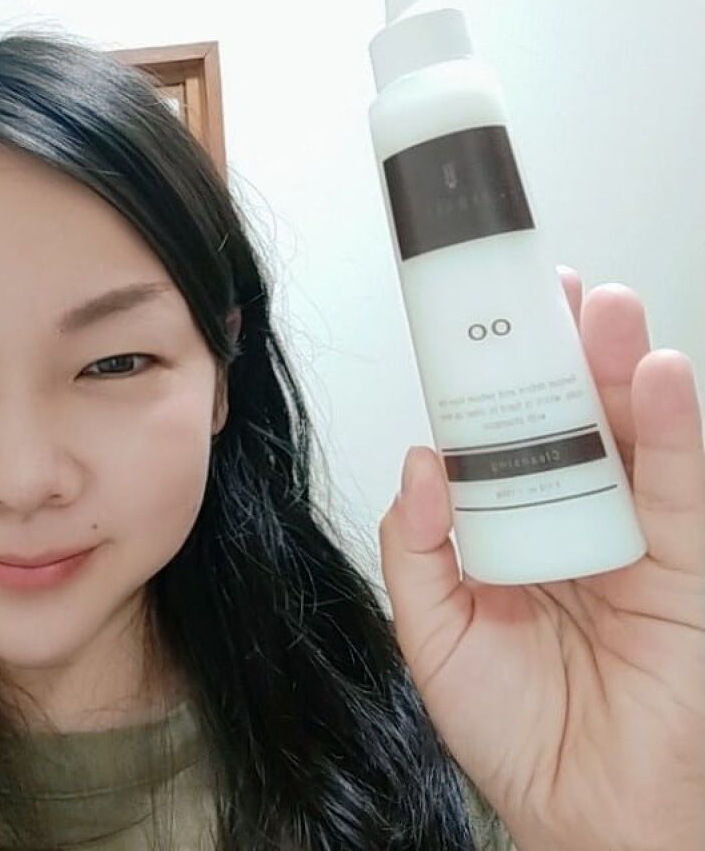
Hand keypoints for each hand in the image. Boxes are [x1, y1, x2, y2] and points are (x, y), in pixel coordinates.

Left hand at [378, 268, 704, 850]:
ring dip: (618, 368)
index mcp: (504, 530)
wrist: (585, 810)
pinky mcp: (682, 565)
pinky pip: (681, 486)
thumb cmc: (511, 729)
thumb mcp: (433, 632)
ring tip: (606, 310)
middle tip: (554, 293)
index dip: (496, 381)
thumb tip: (420, 461)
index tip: (488, 324)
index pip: (501, 438)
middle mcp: (566, 519)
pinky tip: (658, 377)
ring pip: (627, 435)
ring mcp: (628, 536)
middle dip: (562, 353)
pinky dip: (673, 430)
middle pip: (569, 419)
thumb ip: (416, 547)